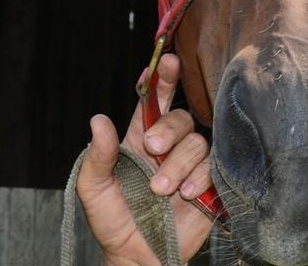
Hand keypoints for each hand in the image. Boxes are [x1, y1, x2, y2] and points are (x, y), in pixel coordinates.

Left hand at [76, 53, 213, 264]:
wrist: (139, 257)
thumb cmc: (113, 222)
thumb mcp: (93, 189)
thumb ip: (97, 155)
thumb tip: (98, 120)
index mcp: (139, 140)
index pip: (153, 102)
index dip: (162, 80)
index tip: (167, 61)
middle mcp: (168, 147)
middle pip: (180, 118)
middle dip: (168, 128)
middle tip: (152, 149)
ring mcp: (189, 166)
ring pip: (197, 142)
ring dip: (178, 164)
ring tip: (162, 190)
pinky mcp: (210, 185)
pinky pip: (214, 167)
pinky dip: (199, 178)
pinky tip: (186, 195)